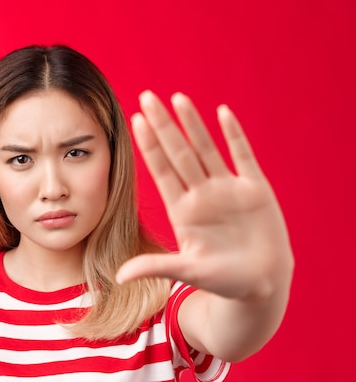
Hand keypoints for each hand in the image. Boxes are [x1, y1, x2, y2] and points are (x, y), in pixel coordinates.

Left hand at [116, 91, 292, 300]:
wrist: (262, 285)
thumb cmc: (223, 281)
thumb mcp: (188, 272)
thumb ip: (156, 267)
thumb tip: (119, 276)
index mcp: (183, 211)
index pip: (162, 171)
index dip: (150, 146)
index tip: (135, 121)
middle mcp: (202, 194)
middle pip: (179, 153)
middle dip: (164, 125)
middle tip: (147, 96)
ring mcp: (228, 189)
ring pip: (207, 149)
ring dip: (193, 124)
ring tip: (178, 98)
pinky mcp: (256, 190)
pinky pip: (243, 157)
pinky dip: (234, 136)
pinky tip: (223, 113)